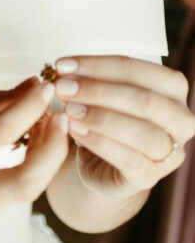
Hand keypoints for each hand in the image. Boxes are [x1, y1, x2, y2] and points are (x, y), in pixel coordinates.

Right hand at [0, 79, 68, 221]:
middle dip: (53, 149)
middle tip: (61, 115)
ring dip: (47, 159)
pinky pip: (13, 194)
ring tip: (50, 124)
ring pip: (25, 192)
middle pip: (24, 182)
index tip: (44, 87)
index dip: (28, 108)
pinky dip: (31, 167)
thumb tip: (31, 88)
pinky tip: (33, 142)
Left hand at [54, 55, 194, 197]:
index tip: (64, 65)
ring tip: (68, 109)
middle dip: (99, 91)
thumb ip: (91, 80)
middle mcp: (180, 120)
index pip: (139, 70)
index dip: (99, 65)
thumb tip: (65, 71)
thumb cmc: (105, 120)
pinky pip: (129, 159)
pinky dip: (99, 142)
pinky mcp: (150, 177)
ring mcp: (170, 152)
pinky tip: (74, 130)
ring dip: (100, 117)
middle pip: (145, 100)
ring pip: (143, 133)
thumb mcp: (102, 94)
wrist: (100, 164)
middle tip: (63, 87)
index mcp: (173, 89)